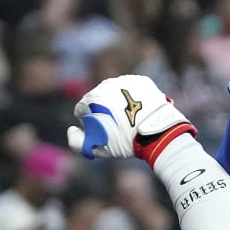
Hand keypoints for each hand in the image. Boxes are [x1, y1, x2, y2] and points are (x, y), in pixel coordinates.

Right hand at [66, 74, 192, 161]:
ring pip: (115, 92)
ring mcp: (125, 81)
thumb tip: (72, 129)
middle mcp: (106, 84)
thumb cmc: (126, 142)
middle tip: (116, 126)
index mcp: (92, 98)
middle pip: (98, 99)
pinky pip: (132, 89)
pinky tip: (140, 111)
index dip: (88, 123)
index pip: (82, 109)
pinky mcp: (141, 81)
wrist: (158, 132)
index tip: (100, 132)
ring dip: (118, 103)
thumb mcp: (98, 148)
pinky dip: (133, 97)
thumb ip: (77, 142)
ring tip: (129, 119)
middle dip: (103, 111)